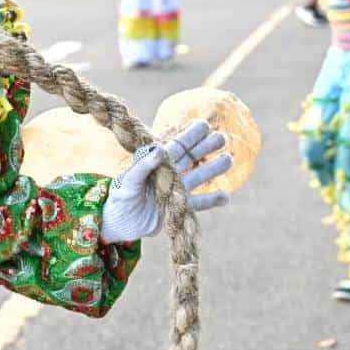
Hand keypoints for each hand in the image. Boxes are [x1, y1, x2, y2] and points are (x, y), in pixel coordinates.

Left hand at [100, 119, 230, 243]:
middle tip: (222, 137)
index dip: (190, 135)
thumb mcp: (128, 180)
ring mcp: (176, 190)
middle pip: (191, 158)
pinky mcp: (179, 209)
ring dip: (213, 169)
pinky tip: (226, 196)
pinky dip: (212, 201)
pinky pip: (198, 203)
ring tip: (229, 159)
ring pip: (199, 177)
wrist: (120, 223)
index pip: (177, 146)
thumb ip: (143, 165)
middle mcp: (169, 174)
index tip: (204, 125)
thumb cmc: (120, 197)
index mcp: (156, 162)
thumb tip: (160, 149)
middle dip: (206, 147)